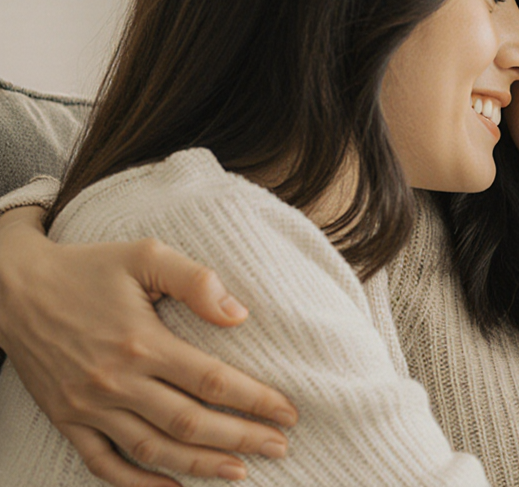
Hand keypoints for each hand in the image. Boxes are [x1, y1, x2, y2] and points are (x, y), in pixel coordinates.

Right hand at [0, 206, 297, 486]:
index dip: (256, 399)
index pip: (212, 380)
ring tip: (240, 472)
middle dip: (241, 438)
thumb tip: (239, 315)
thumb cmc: (88, 268)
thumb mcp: (145, 256)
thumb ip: (195, 280)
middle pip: (190, 422)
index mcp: (141, 341)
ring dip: (200, 465)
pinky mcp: (66, 418)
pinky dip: (137, 483)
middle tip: (280, 447)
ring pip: (153, 449)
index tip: (288, 412)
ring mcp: (88, 405)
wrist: (12, 288)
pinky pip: (103, 463)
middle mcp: (115, 380)